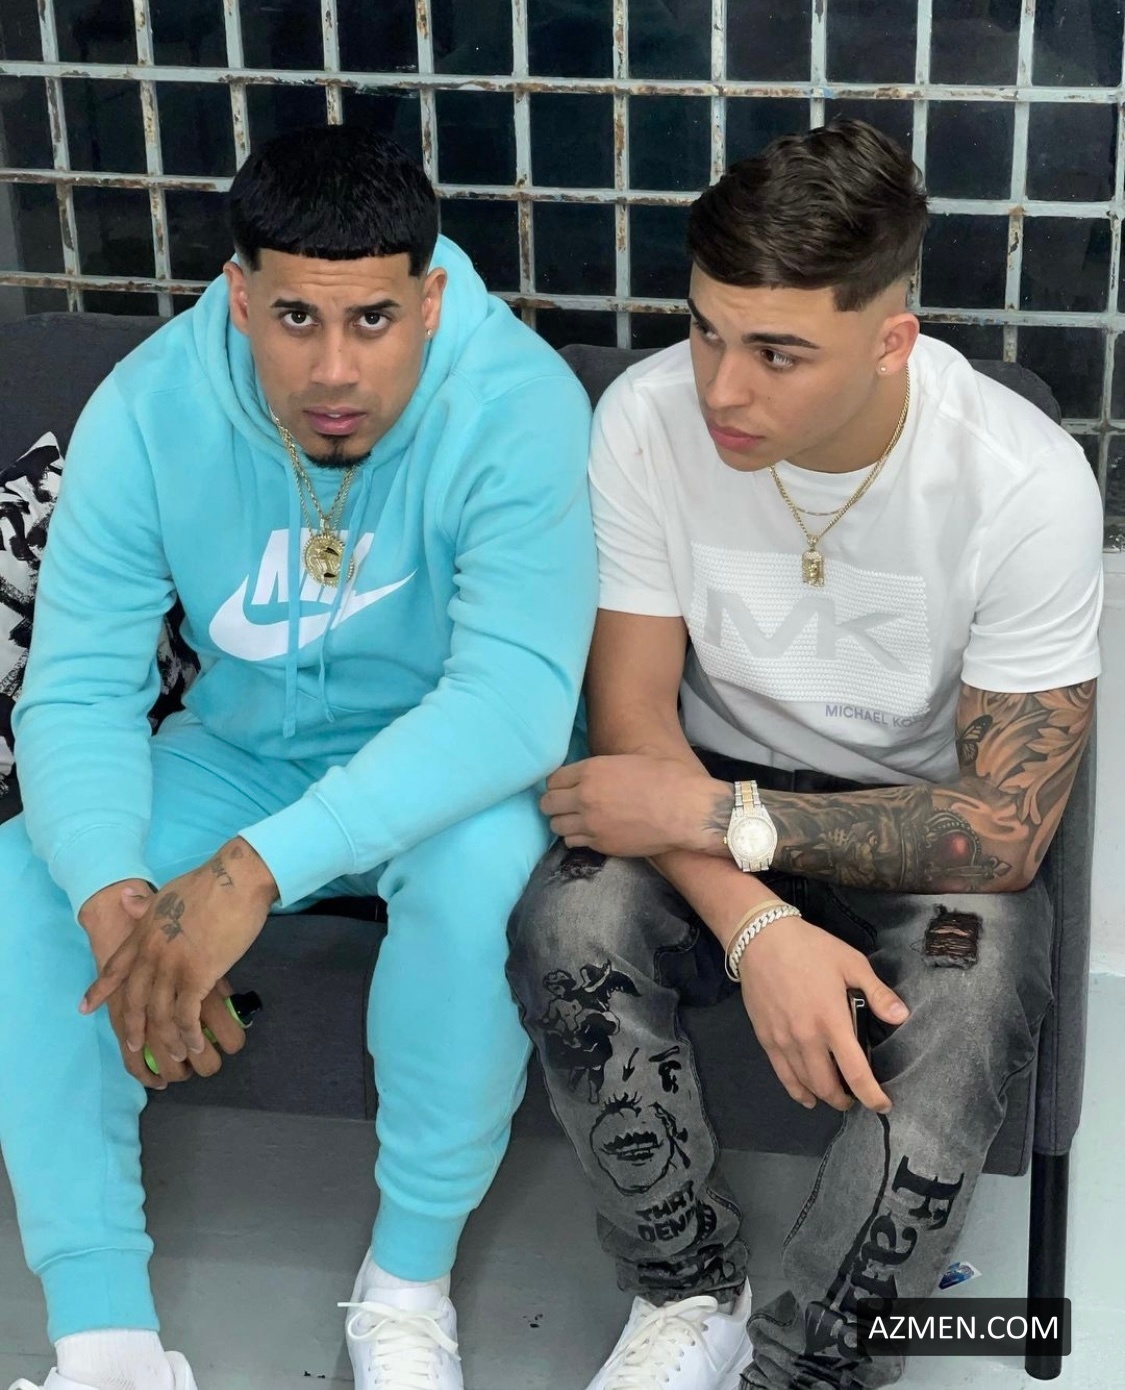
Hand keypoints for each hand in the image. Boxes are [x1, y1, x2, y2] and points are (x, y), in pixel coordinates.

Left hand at [118, 889, 247, 1080]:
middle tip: (134, 1046)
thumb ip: (145, 903)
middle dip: (132, 1025)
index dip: (100, 989)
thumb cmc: (208, 883)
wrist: (234, 880)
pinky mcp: (198, 975)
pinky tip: (195, 1045)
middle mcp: (151, 953)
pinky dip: (189, 1034)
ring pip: (159, 1013)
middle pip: (134, 998)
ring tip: (174, 1055)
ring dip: (165, 1038)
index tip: (85, 1008)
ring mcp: (172, 966)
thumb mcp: (166, 892)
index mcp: (143, 933)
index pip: (115, 967)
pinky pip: (187, 1014)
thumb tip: (126, 895)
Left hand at [541, 755, 726, 856]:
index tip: (566, 787)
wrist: (685, 810)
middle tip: (566, 805)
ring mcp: (591, 824)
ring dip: (564, 822)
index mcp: (591, 771)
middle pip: (547, 803)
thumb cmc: (667, 778)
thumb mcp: (631, 760)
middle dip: (554, 803)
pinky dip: (577, 838)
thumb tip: (593, 773)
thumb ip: (603, 767)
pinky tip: (589, 833)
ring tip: (577, 820)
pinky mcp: (601, 845)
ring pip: (556, 825)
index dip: (558, 784)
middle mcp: (584, 797)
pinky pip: (573, 842)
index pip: (553, 780)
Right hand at [735, 915, 908, 1112]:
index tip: (883, 1105)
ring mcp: (783, 1041)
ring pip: (806, 1084)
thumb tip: (902, 1017)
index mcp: (832, 1021)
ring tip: (836, 1094)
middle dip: (847, 1099)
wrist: (760, 939)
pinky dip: (797, 1091)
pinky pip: (783, 1076)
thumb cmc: (810, 948)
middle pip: (829, 1086)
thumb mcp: (851, 962)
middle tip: (857, 1096)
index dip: (872, 1096)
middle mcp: (807, 1039)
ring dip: (824, 1096)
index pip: (855, 1073)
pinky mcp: (766, 1038)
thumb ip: (877, 992)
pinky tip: (807, 1097)